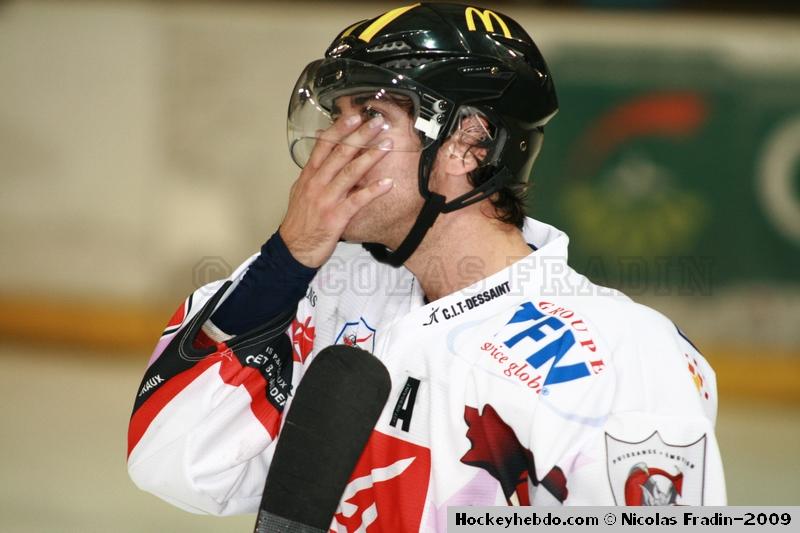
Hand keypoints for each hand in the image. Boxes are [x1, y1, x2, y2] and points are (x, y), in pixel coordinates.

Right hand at [279, 115, 393, 267]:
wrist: (293, 250)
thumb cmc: (300, 222)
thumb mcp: (301, 192)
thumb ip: (314, 173)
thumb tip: (322, 155)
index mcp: (309, 176)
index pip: (324, 146)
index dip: (339, 130)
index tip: (354, 116)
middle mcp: (317, 184)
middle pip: (340, 154)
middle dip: (360, 136)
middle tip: (377, 122)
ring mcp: (326, 199)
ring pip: (350, 173)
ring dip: (370, 157)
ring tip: (386, 144)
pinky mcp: (336, 217)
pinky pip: (357, 200)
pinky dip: (373, 190)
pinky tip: (387, 183)